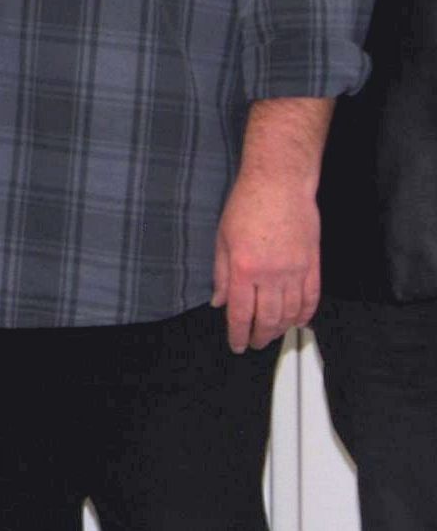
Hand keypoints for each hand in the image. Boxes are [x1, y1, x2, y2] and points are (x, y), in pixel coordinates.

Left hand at [211, 96, 329, 352]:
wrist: (280, 185)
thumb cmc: (245, 207)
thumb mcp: (222, 238)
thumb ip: (220, 274)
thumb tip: (218, 302)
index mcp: (242, 269)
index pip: (240, 312)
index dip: (238, 333)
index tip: (237, 345)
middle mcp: (270, 276)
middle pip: (267, 318)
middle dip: (260, 336)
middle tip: (254, 344)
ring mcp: (295, 272)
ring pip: (290, 312)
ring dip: (281, 329)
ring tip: (273, 336)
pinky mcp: (313, 265)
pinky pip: (311, 298)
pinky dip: (305, 314)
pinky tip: (299, 322)